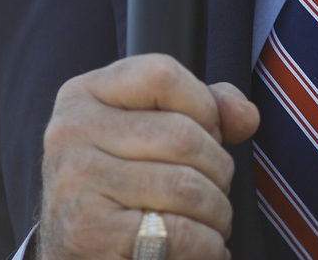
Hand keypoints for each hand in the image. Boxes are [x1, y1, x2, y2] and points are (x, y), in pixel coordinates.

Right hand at [37, 54, 259, 259]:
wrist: (73, 248)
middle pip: (182, 135)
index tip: (210, 134)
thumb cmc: (120, 183)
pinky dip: (206, 244)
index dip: (204, 105)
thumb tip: (245, 116)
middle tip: (217, 188)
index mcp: (84, 94)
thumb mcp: (149, 128)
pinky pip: (176, 232)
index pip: (163, 75)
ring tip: (213, 220)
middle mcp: (71, 131)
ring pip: (185, 186)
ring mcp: (76, 181)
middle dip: (219, 168)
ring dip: (217, 211)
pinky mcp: (89, 232)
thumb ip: (203, 107)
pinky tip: (204, 245)